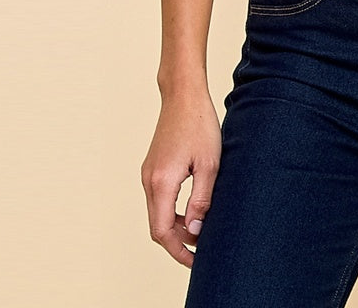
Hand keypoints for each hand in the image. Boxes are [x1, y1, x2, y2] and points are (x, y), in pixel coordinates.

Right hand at [140, 88, 221, 266]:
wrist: (183, 95)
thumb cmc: (200, 125)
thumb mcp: (209, 165)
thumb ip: (201, 200)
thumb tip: (195, 231)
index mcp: (161, 183)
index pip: (162, 232)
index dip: (178, 251)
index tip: (195, 261)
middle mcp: (149, 180)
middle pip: (157, 226)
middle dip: (178, 242)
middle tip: (202, 249)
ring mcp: (148, 173)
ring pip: (157, 213)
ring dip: (175, 226)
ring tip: (201, 228)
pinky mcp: (152, 167)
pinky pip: (158, 198)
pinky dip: (171, 210)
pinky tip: (191, 209)